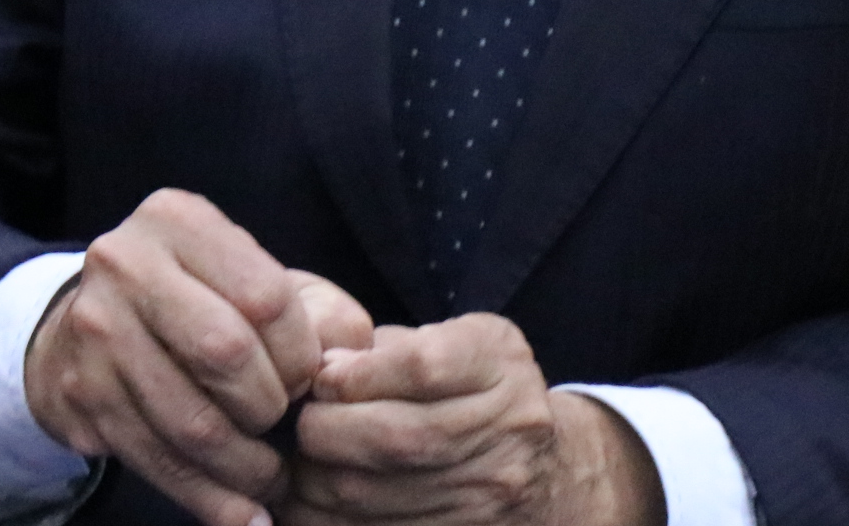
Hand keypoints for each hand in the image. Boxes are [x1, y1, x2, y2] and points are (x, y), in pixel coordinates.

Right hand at [24, 190, 372, 525]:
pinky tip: (243, 516)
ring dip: (245, 469)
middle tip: (284, 427)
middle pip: (224, 353)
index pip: (266, 296)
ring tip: (273, 482)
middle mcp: (125, 263)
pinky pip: (156, 461)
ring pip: (190, 421)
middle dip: (270, 407)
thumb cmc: (200, 303)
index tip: (305, 381)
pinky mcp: (79, 393)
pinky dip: (209, 501)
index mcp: (178, 221)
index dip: (300, 354)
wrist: (91, 324)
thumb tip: (344, 366)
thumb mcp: (257, 282)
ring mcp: (95, 329)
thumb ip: (320, 312)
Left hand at [284, 316, 660, 525]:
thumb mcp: (452, 341)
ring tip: (302, 460)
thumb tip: (324, 367)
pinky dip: (331, 518)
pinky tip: (315, 497)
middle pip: (398, 438)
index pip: (422, 366)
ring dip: (320, 479)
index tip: (322, 377)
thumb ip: (390, 348)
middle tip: (300, 421)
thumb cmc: (476, 390)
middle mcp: (507, 430)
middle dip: (327, 430)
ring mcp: (489, 492)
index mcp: (498, 363)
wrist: (548, 470)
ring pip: (379, 496)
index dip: (358, 374)